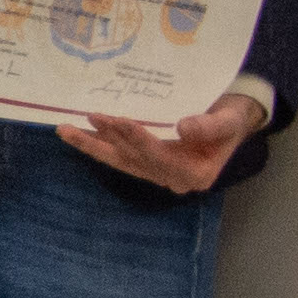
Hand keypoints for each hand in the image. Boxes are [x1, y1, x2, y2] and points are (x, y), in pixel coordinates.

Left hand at [63, 91, 264, 195]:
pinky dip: (100, 144)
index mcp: (195, 174)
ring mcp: (158, 172)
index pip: (159, 157)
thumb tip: (184, 128)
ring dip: (92, 145)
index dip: (138, 138)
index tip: (119, 119)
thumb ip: (210, 127)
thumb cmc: (232, 119)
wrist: (231, 119)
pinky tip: (79, 134)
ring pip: (120, 160)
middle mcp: (173, 178)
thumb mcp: (229, 120)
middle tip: (83, 120)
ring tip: (64, 130)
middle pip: (133, 160)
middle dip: (106, 140)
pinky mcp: (148, 162)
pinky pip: (119, 156)